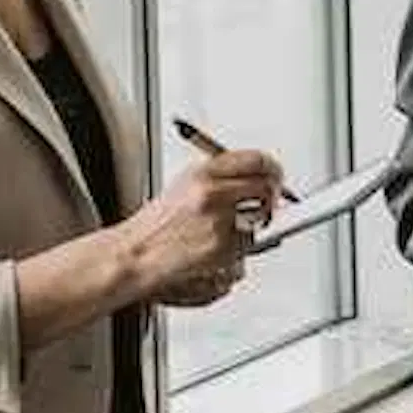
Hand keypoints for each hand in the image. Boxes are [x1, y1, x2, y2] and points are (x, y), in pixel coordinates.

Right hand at [126, 148, 281, 304]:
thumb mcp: (185, 186)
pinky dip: (239, 251)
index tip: (276, 178)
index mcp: (203, 172)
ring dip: (253, 227)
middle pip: (266, 187)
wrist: (137, 253)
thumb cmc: (159, 225)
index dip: (272, 169)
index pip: (256, 159)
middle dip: (273, 198)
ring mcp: (218, 220)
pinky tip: (216, 251)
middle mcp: (211, 192)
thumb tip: (260, 177)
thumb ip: (222, 178)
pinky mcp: (222, 248)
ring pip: (260, 219)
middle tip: (269, 207)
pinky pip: (248, 247)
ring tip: (229, 233)